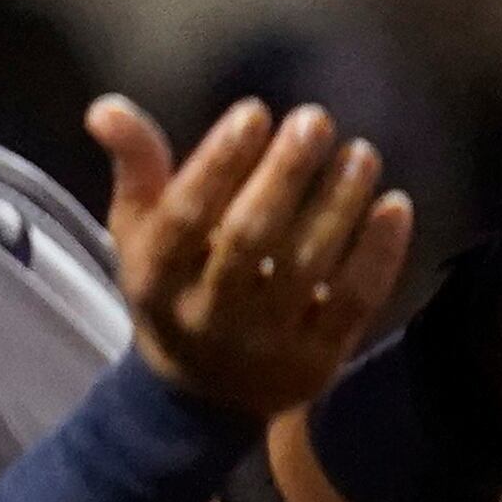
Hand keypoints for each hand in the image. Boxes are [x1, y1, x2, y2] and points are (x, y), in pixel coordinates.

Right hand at [89, 96, 414, 416]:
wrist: (205, 395)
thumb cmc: (177, 286)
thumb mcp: (142, 234)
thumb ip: (136, 168)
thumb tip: (106, 107)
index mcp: (155, 278)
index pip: (183, 217)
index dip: (218, 162)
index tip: (254, 112)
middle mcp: (207, 315)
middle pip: (249, 239)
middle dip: (284, 174)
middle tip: (315, 119)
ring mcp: (265, 343)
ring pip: (308, 267)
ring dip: (339, 203)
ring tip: (360, 153)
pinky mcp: (318, 361)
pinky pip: (354, 301)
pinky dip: (379, 252)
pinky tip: (395, 204)